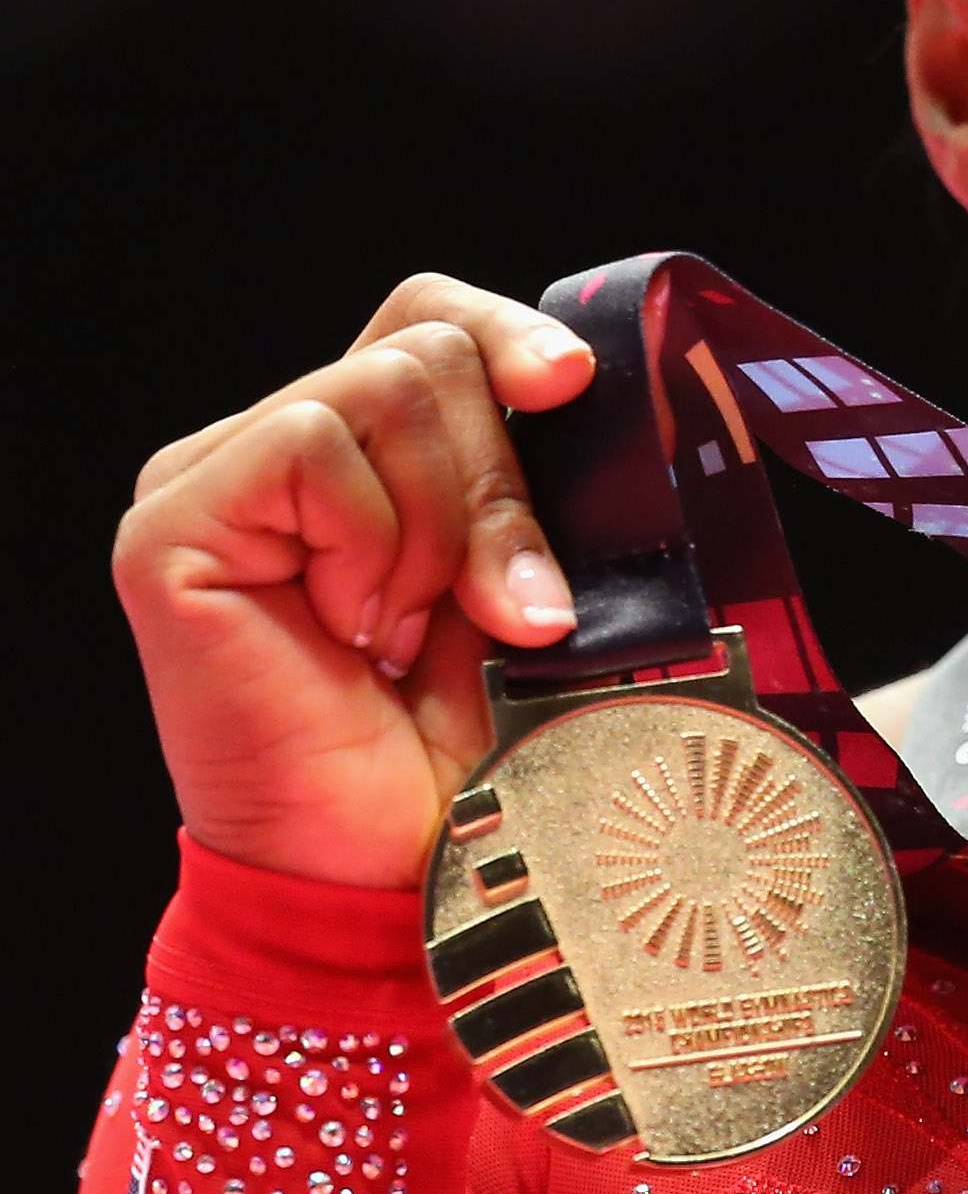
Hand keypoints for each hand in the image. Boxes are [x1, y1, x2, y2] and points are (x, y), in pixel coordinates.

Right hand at [113, 275, 596, 889]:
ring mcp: (208, 483)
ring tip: (401, 635)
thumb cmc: (463, 748)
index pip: (427, 318)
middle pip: (424, 351)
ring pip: (381, 386)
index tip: (569, 388)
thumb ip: (536, 483)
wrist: (395, 875)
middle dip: (496, 485)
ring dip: (437, 529)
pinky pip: (308, 443)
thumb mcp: (528, 584)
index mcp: (360, 458)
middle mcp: (271, 452)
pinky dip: (366, 538)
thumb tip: (572, 381)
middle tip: (491, 611)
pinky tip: (349, 629)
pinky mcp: (170, 527)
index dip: (506, 333)